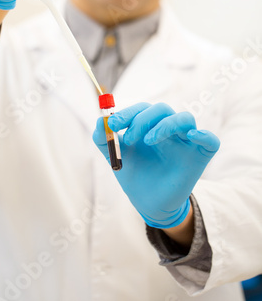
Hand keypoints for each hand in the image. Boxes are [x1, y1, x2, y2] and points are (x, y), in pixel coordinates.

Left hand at [93, 102, 219, 228]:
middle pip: (162, 109)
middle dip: (143, 119)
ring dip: (165, 125)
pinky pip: (211, 140)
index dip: (128, 113)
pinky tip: (190, 137)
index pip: (142, 108)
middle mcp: (169, 129)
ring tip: (148, 141)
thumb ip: (103, 138)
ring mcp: (186, 141)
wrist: (148, 203)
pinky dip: (203, 135)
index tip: (112, 124)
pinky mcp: (200, 156)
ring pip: (185, 118)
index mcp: (151, 125)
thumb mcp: (114, 156)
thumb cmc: (135, 175)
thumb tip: (100, 121)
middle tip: (129, 138)